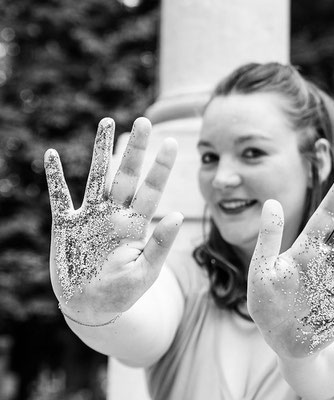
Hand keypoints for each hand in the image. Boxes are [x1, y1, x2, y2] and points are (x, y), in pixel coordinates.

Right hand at [45, 117, 181, 323]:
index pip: (152, 190)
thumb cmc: (124, 292)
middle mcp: (114, 214)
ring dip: (100, 150)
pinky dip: (54, 178)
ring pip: (96, 176)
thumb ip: (161, 243)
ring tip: (106, 121)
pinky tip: (50, 155)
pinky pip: (60, 197)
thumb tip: (179, 214)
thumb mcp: (147, 271)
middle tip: (144, 121)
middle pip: (126, 175)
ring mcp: (90, 217)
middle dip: (135, 149)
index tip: (171, 142)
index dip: (161, 167)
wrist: (92, 308)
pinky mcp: (66, 226)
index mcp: (136, 225)